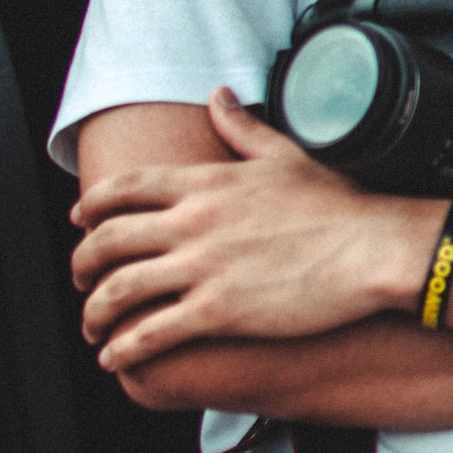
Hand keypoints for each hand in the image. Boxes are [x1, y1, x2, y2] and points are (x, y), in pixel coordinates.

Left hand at [71, 88, 437, 372]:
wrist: (372, 249)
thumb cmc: (338, 206)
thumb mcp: (285, 154)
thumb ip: (241, 127)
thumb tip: (218, 95)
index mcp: (206, 184)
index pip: (123, 189)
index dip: (90, 206)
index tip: (79, 219)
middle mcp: (193, 223)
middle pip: (107, 241)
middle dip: (80, 264)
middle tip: (80, 278)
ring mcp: (202, 269)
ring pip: (117, 291)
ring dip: (93, 312)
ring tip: (93, 326)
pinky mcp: (217, 312)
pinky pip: (150, 335)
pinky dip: (123, 349)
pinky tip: (115, 357)